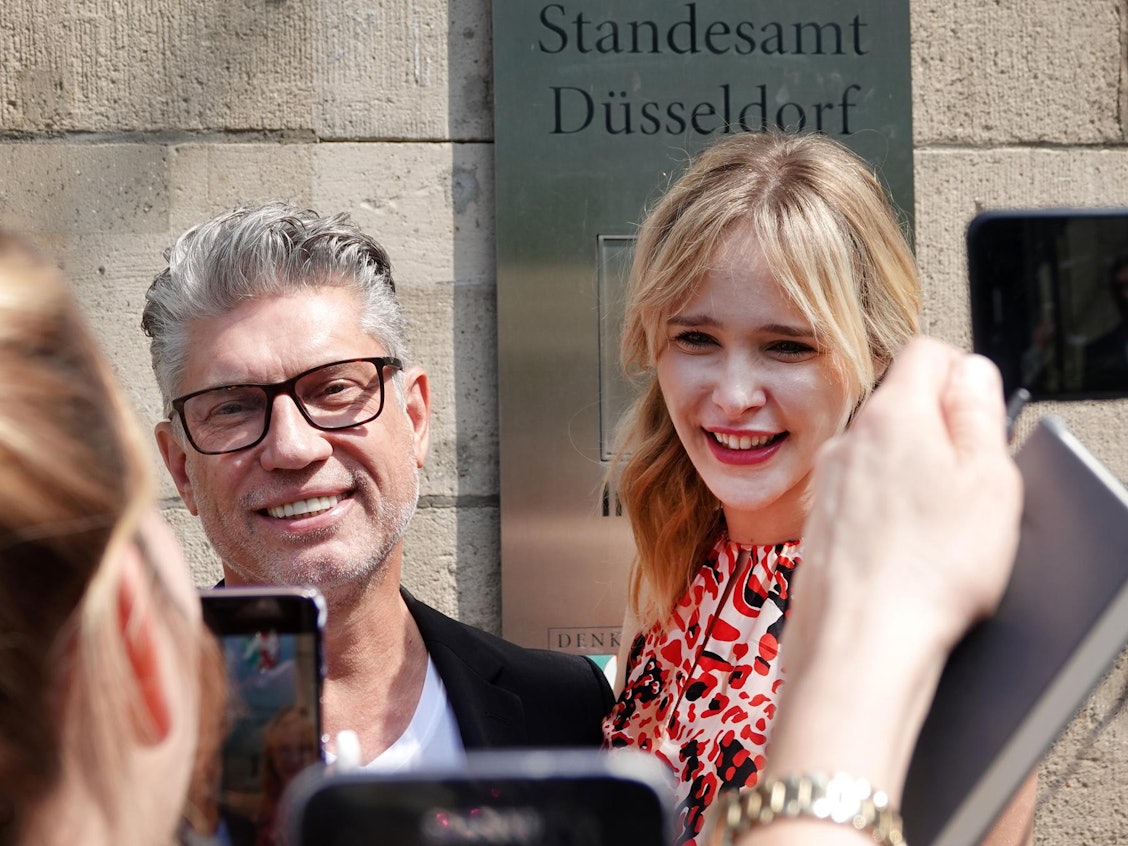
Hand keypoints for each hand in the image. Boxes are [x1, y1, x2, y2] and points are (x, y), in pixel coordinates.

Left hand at [752, 339, 1023, 827]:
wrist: (860, 641)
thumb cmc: (926, 572)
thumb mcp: (989, 480)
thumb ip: (980, 412)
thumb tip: (971, 373)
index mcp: (892, 416)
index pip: (928, 352)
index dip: (964, 374)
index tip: (982, 412)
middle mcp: (848, 440)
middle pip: (902, 404)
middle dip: (941, 430)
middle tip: (971, 480)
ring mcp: (828, 482)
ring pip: (880, 453)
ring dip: (912, 474)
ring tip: (940, 526)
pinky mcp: (820, 521)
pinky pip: (861, 495)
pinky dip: (886, 511)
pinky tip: (907, 550)